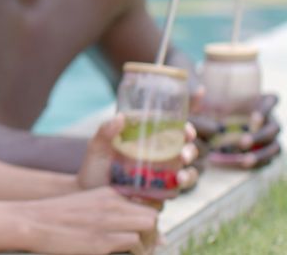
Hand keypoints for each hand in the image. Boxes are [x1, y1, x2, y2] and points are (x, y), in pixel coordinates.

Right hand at [22, 187, 159, 254]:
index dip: (145, 223)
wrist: (30, 222)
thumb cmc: (55, 218)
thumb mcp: (85, 206)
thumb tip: (134, 231)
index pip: (145, 207)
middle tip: (137, 245)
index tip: (138, 234)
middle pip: (151, 217)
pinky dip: (131, 251)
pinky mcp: (102, 241)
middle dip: (150, 233)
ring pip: (148, 230)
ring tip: (126, 251)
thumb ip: (109, 212)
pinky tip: (112, 252)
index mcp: (107, 194)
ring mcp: (107, 221)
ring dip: (142, 244)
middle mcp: (111, 204)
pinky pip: (134, 245)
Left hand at [78, 114, 198, 191]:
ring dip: (189, 172)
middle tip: (183, 152)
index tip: (199, 90)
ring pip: (188, 170)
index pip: (172, 120)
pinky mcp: (161, 193)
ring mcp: (163, 174)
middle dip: (190, 146)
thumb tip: (119, 117)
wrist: (89, 198)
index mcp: (148, 136)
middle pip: (186, 145)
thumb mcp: (96, 148)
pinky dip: (175, 191)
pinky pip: (176, 191)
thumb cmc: (94, 168)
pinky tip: (162, 195)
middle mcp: (160, 154)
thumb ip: (105, 132)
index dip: (189, 104)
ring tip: (179, 178)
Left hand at [191, 93, 280, 168]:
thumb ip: (205, 99)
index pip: (271, 100)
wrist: (213, 129)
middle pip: (274, 128)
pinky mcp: (266, 152)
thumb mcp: (209, 103)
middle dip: (260, 136)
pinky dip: (257, 164)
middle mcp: (269, 119)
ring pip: (275, 147)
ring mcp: (270, 138)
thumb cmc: (212, 109)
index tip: (253, 116)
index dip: (266, 107)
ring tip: (244, 161)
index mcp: (259, 102)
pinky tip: (242, 165)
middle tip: (241, 142)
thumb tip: (200, 90)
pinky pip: (268, 160)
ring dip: (261, 154)